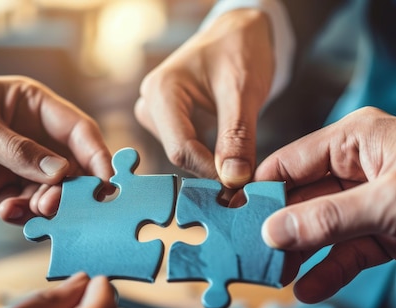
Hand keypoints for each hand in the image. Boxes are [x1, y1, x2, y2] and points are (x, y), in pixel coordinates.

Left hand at [0, 76, 112, 223]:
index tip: (107, 180)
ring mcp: (16, 165)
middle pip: (71, 165)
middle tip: (58, 204)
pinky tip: (6, 212)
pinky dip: (23, 215)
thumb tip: (62, 174)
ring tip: (31, 210)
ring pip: (51, 191)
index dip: (96, 153)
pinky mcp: (1, 191)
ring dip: (46, 204)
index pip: (76, 128)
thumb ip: (18, 150)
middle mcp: (30, 136)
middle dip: (70, 188)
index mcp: (29, 104)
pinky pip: (26, 207)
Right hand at [135, 9, 273, 187]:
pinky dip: (210, 156)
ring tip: (242, 163)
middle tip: (245, 181)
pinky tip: (230, 156)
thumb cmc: (240, 50)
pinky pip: (188, 148)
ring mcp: (157, 114)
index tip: (241, 187)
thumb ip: (238, 136)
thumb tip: (233, 180)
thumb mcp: (244, 91)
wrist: (239, 32)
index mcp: (161, 92)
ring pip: (185, 155)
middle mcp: (150, 104)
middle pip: (181, 155)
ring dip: (213, 163)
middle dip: (212, 169)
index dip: (211, 172)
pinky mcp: (168, 121)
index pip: (181, 150)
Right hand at [256, 107, 395, 301]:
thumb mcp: (392, 203)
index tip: (232, 220)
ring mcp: (375, 201)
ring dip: (301, 253)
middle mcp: (362, 167)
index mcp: (357, 140)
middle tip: (249, 257)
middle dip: (278, 228)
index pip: (291, 163)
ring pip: (324, 227)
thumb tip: (272, 229)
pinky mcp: (392, 231)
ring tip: (273, 278)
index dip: (260, 192)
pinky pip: (350, 250)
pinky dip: (331, 269)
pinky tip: (309, 288)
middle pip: (303, 199)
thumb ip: (328, 218)